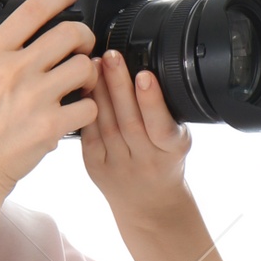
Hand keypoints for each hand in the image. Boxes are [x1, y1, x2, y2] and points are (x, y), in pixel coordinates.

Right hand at [0, 0, 99, 208]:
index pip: (34, 10)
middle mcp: (14, 71)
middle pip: (70, 33)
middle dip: (84, 36)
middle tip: (82, 47)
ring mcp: (34, 98)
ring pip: (85, 68)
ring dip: (89, 73)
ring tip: (81, 81)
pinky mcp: (50, 126)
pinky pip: (88, 106)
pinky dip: (89, 108)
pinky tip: (78, 111)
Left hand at [80, 51, 195, 236]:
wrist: (150, 205)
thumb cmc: (164, 163)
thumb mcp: (177, 140)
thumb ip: (165, 114)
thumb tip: (144, 67)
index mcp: (171, 151)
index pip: (161, 126)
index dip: (152, 101)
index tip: (145, 76)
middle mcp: (144, 161)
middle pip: (128, 121)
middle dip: (119, 85)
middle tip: (111, 56)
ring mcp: (117, 167)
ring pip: (106, 126)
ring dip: (99, 93)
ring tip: (94, 65)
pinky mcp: (96, 168)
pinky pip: (89, 136)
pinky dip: (86, 111)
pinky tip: (84, 90)